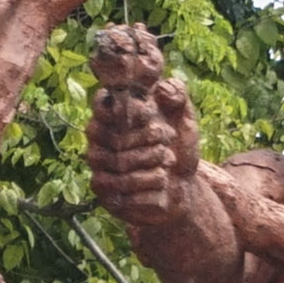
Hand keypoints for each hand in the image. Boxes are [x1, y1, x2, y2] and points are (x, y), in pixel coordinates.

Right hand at [85, 28, 199, 225]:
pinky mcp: (103, 193)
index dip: (126, 107)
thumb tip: (162, 88)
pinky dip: (150, 188)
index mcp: (113, 115)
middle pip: (114, 135)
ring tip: (167, 164)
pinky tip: (160, 186)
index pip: (102, 102)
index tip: (150, 114)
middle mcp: (98, 139)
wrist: (183, 189)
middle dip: (149, 139)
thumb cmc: (178, 150)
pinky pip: (123, 190)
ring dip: (153, 164)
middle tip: (166, 142)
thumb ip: (178, 97)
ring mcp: (98, 166)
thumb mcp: (185, 121)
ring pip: (121, 163)